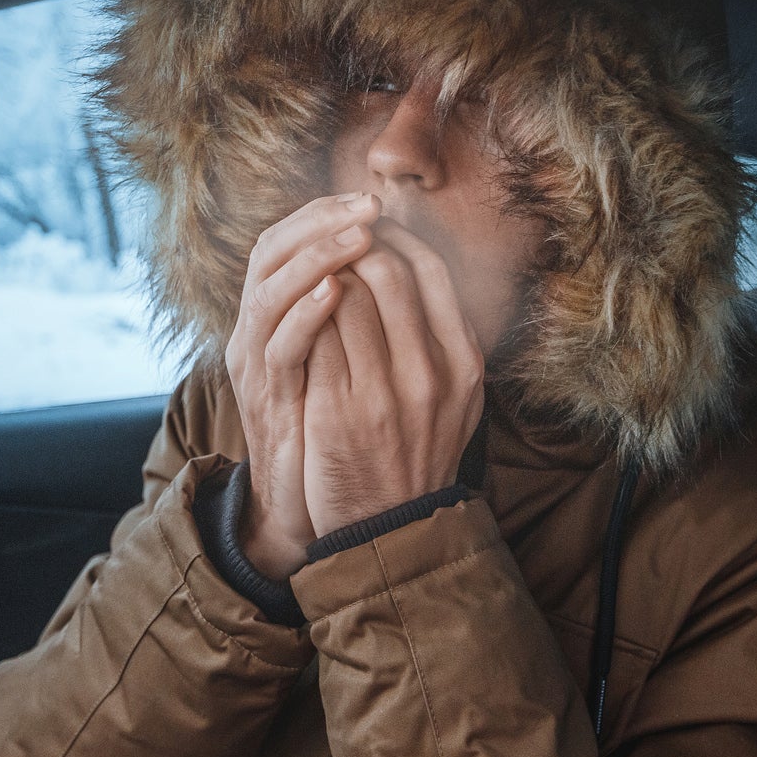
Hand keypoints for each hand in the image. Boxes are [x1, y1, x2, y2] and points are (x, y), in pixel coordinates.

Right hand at [223, 193, 379, 577]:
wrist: (303, 505)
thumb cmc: (331, 429)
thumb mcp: (347, 360)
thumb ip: (360, 313)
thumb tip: (404, 263)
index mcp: (277, 313)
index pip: (288, 238)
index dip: (325, 213)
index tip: (372, 197)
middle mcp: (257, 329)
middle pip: (270, 250)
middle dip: (320, 221)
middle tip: (366, 205)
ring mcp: (255, 363)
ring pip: (268, 289)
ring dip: (315, 257)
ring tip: (356, 235)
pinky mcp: (264, 399)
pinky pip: (278, 346)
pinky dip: (304, 315)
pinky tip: (333, 292)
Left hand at [304, 218, 485, 537]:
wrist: (390, 528)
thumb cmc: (417, 454)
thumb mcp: (455, 398)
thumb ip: (446, 339)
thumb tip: (421, 267)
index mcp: (464, 363)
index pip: (432, 270)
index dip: (396, 238)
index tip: (369, 228)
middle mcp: (430, 374)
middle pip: (388, 272)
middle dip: (352, 244)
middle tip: (330, 240)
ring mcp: (384, 393)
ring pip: (346, 296)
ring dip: (323, 273)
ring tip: (310, 269)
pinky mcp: (338, 411)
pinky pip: (315, 336)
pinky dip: (302, 312)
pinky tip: (291, 308)